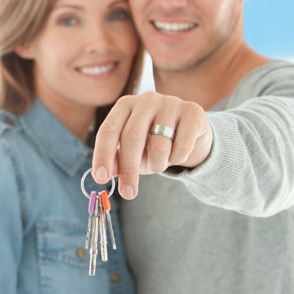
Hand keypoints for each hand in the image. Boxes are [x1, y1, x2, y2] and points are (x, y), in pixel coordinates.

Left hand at [92, 92, 212, 198]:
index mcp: (125, 105)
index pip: (108, 130)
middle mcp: (146, 99)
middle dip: (128, 170)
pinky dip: (178, 159)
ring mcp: (171, 103)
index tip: (100, 178)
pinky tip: (177, 154)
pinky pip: (182, 146)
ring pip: (158, 145)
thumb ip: (116, 160)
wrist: (190, 133)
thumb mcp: (132, 153)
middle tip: (128, 193)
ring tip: (159, 163)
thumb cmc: (152, 143)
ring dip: (157, 164)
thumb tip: (107, 173)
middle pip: (131, 138)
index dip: (102, 155)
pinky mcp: (193, 111)